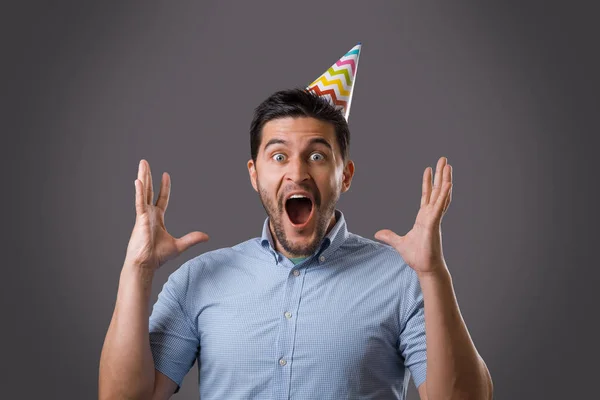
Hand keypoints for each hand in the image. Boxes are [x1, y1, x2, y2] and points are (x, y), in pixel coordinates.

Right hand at [124, 159, 208, 271]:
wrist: (146, 264)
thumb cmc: (157, 257)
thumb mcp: (179, 245)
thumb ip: (192, 239)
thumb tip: (206, 236)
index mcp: (156, 218)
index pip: (161, 199)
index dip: (164, 187)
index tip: (165, 175)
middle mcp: (148, 214)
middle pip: (148, 191)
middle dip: (147, 176)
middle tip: (145, 163)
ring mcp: (143, 216)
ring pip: (143, 192)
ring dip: (142, 177)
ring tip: (142, 163)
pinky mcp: (140, 219)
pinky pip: (139, 203)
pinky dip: (138, 192)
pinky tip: (138, 181)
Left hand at [374, 157, 452, 276]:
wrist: (425, 268)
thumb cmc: (417, 256)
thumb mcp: (399, 243)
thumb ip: (389, 236)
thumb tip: (378, 233)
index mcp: (424, 217)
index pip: (426, 195)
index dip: (428, 182)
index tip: (429, 169)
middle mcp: (431, 215)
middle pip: (437, 190)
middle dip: (440, 175)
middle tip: (443, 160)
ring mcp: (434, 218)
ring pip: (441, 195)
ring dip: (445, 180)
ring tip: (448, 166)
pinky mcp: (435, 223)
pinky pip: (440, 206)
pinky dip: (444, 195)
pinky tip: (448, 184)